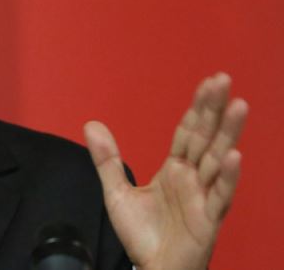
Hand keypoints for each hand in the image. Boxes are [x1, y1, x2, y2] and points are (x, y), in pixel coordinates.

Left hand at [84, 72, 246, 269]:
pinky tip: (233, 155)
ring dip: (228, 134)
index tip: (209, 82)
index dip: (197, 107)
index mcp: (175, 169)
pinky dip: (228, 176)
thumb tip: (90, 124)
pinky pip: (220, 195)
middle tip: (224, 79)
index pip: (188, 132)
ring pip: (218, 160)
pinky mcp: (208, 219)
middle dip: (214, 109)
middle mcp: (194, 178)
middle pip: (205, 137)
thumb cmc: (142, 235)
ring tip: (239, 106)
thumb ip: (107, 160)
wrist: (152, 269)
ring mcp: (203, 197)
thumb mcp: (116, 192)